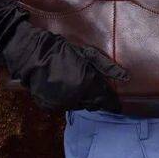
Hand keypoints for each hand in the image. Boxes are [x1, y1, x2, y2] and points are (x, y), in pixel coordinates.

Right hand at [5, 18, 129, 112]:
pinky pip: (64, 106)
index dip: (113, 102)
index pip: (106, 100)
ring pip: (79, 106)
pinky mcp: (50, 107)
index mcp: (88, 84)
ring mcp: (62, 104)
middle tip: (96, 90)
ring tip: (78, 86)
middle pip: (93, 104)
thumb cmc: (62, 51)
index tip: (117, 104)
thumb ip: (107, 67)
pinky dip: (68, 100)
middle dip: (97, 99)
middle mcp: (77, 98)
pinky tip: (65, 88)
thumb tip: (126, 77)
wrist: (32, 55)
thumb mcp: (87, 54)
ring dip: (82, 99)